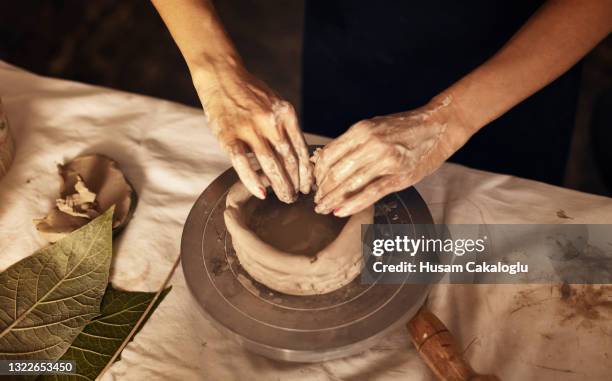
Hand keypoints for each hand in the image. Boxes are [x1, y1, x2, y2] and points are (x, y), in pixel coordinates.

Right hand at [195, 63, 312, 202]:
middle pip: (289, 159)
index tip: (309, 186)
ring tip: (285, 198)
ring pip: (270, 164)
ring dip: (280, 185)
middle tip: (296, 197)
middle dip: (295, 183)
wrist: (221, 75)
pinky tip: (261, 194)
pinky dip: (252, 181)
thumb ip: (285, 128)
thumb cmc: (250, 93)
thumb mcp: (275, 104)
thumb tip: (297, 158)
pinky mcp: (228, 135)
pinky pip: (242, 163)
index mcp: (286, 113)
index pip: (301, 149)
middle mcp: (270, 120)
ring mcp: (249, 128)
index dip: (307, 172)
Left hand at [313, 95, 472, 216]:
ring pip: (349, 184)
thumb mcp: (373, 126)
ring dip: (332, 199)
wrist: (438, 125)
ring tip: (323, 208)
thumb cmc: (404, 127)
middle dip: (322, 190)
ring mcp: (386, 161)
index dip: (317, 174)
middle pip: (335, 172)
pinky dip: (352, 204)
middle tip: (316, 201)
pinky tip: (340, 211)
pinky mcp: (399, 176)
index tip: (314, 184)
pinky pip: (371, 193)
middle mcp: (371, 144)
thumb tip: (325, 159)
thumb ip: (351, 142)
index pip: (328, 155)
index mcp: (361, 130)